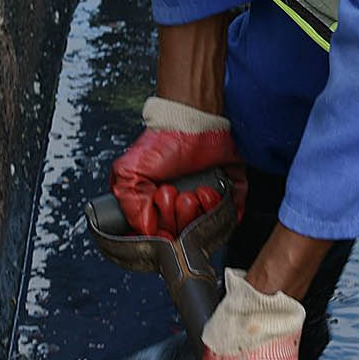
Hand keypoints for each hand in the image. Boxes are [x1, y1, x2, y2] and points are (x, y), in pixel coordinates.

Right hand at [109, 97, 241, 237]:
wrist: (193, 122)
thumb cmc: (163, 143)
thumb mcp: (129, 172)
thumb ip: (129, 205)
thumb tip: (146, 232)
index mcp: (157, 206)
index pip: (162, 237)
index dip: (162, 233)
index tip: (161, 224)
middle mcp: (180, 208)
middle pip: (184, 236)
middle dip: (179, 217)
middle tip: (174, 194)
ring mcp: (203, 203)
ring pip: (206, 228)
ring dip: (199, 210)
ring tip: (193, 191)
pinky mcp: (226, 194)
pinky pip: (229, 215)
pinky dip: (221, 208)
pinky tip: (208, 191)